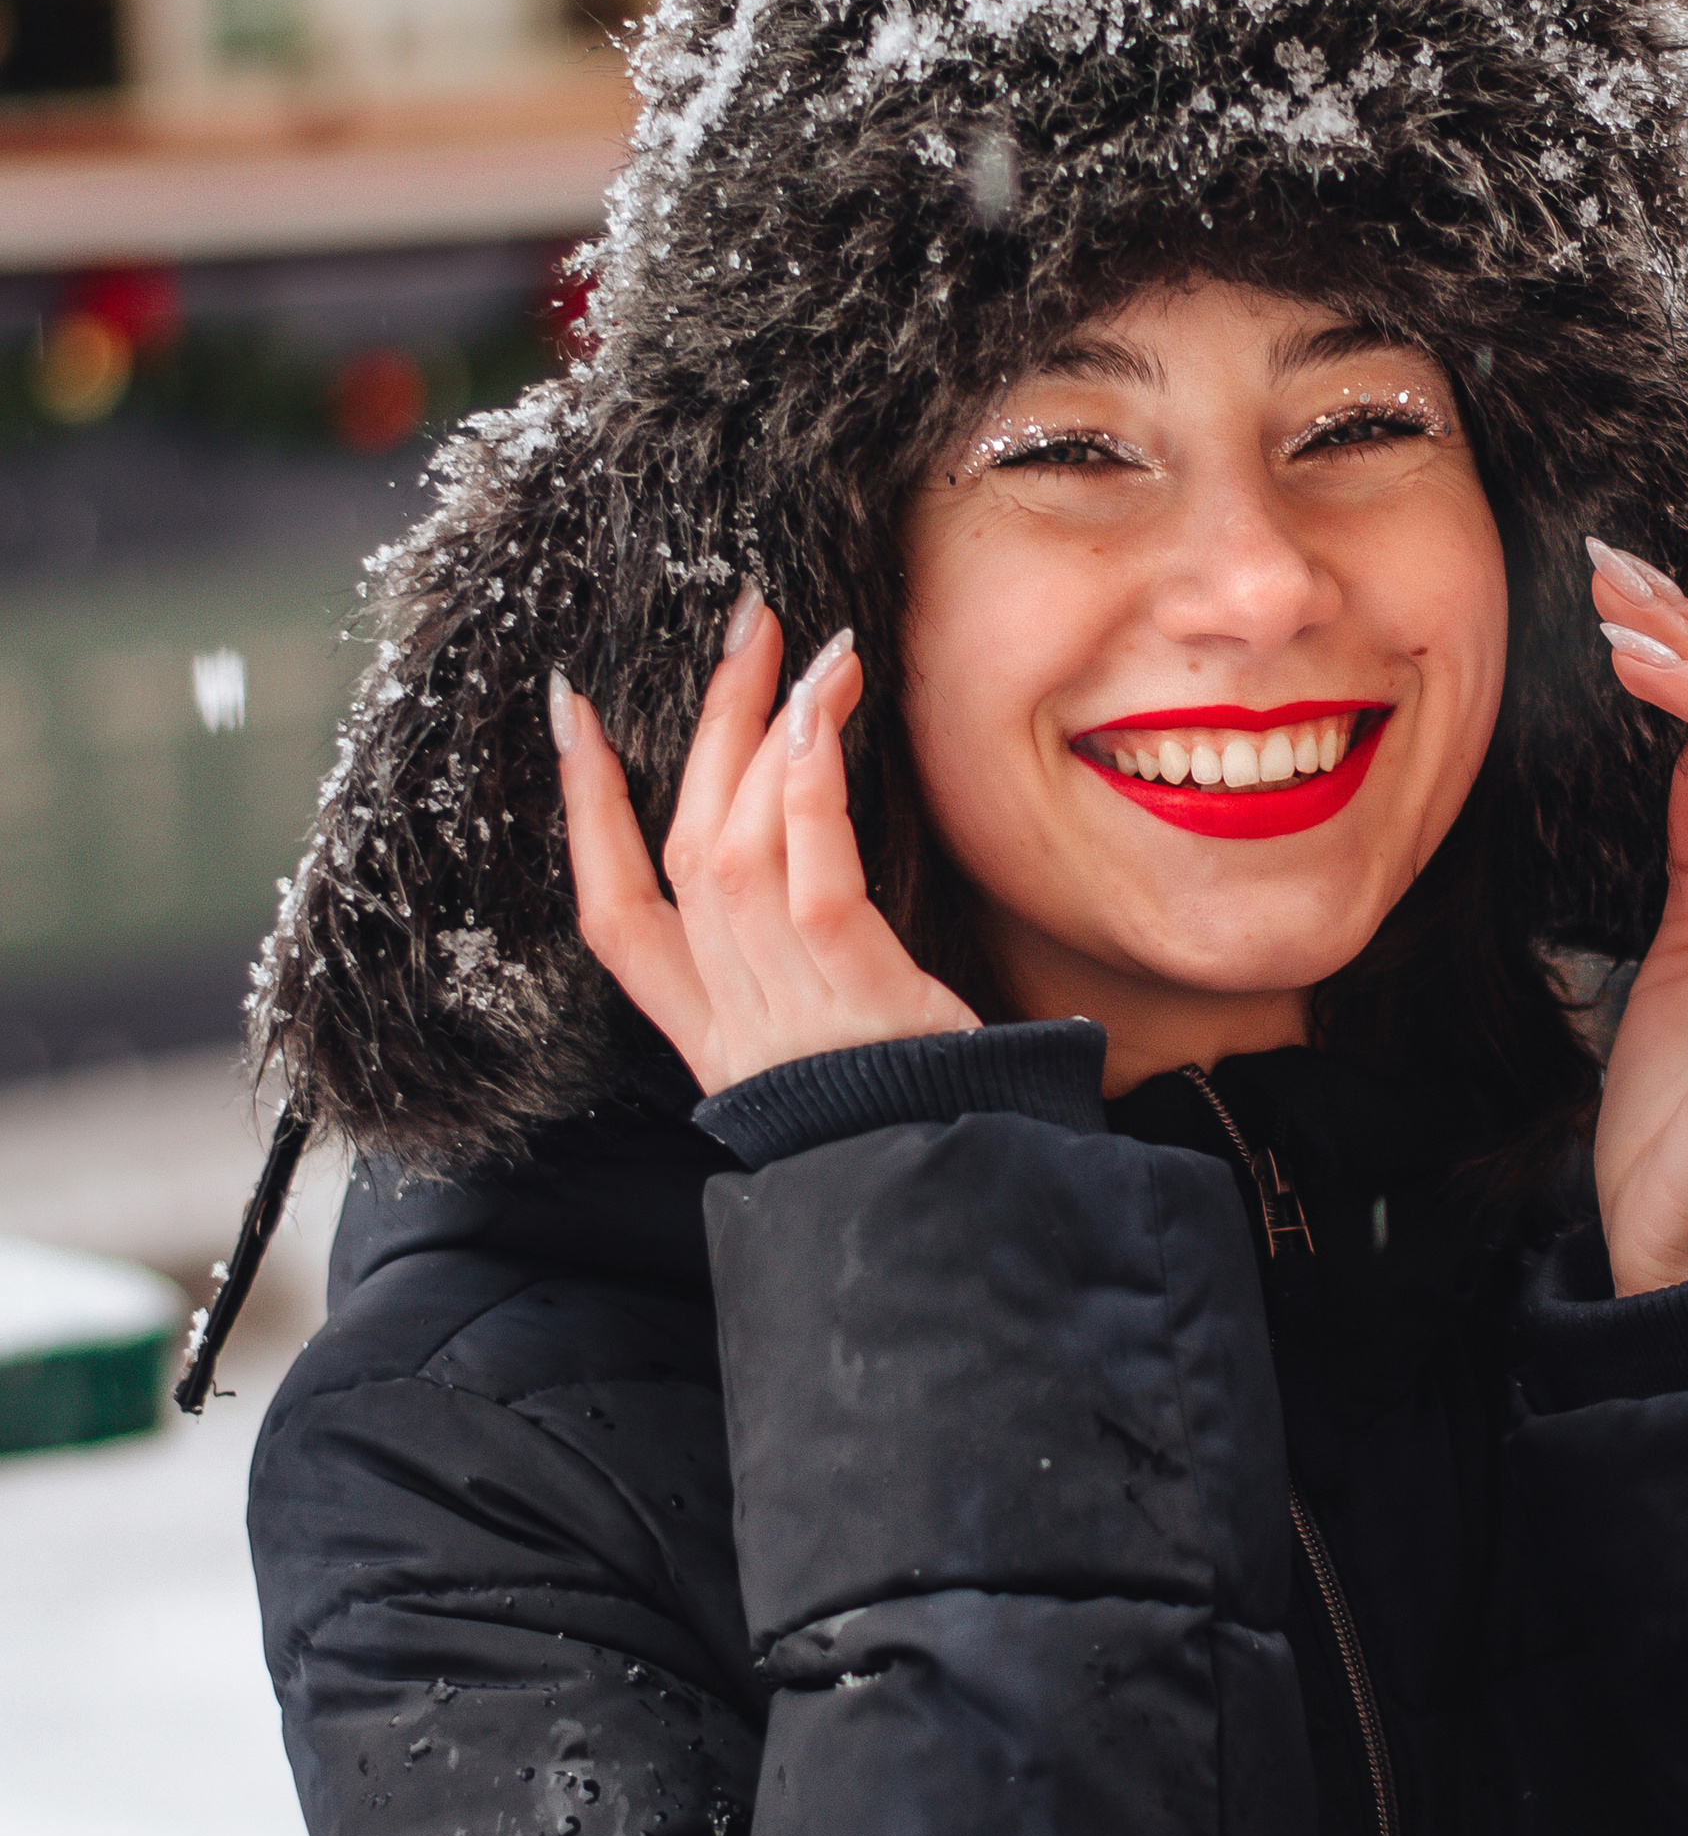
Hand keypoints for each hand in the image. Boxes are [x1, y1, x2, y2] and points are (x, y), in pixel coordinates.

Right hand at [552, 585, 978, 1091]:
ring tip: (810, 648)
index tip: (574, 713)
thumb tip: (814, 854)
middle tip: (743, 624)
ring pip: (735, 849)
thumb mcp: (842, 1047)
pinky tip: (821, 718)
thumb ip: (808, 967)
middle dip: (706, 727)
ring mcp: (789, 1016)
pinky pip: (813, 880)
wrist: (965, 1211)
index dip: (585, 814)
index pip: (616, 916)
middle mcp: (735, 1024)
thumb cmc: (922, 1117)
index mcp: (714, 1037)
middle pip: (685, 851)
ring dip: (766, 732)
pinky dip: (809, 791)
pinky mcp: (857, 1003)